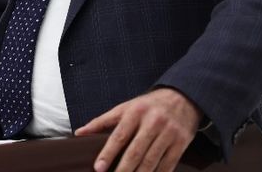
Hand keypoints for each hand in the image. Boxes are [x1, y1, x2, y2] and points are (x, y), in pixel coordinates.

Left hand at [75, 87, 202, 171]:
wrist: (182, 98)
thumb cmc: (147, 106)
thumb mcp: (124, 108)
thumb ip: (101, 121)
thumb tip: (79, 133)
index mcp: (135, 113)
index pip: (119, 136)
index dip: (108, 154)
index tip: (99, 168)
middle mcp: (153, 123)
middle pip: (136, 152)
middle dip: (123, 169)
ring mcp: (168, 133)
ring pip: (151, 161)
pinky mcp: (181, 143)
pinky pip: (168, 164)